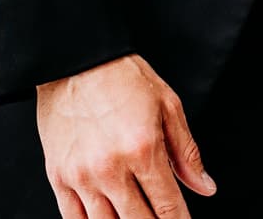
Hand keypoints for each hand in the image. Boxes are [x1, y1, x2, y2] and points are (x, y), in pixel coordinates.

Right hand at [37, 54, 213, 218]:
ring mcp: (81, 176)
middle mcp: (110, 168)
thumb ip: (186, 152)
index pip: (167, 206)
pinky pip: (73, 218)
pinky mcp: (58, 176)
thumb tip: (204, 187)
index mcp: (143, 149)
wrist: (76, 60)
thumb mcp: (168, 106)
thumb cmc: (123, 77)